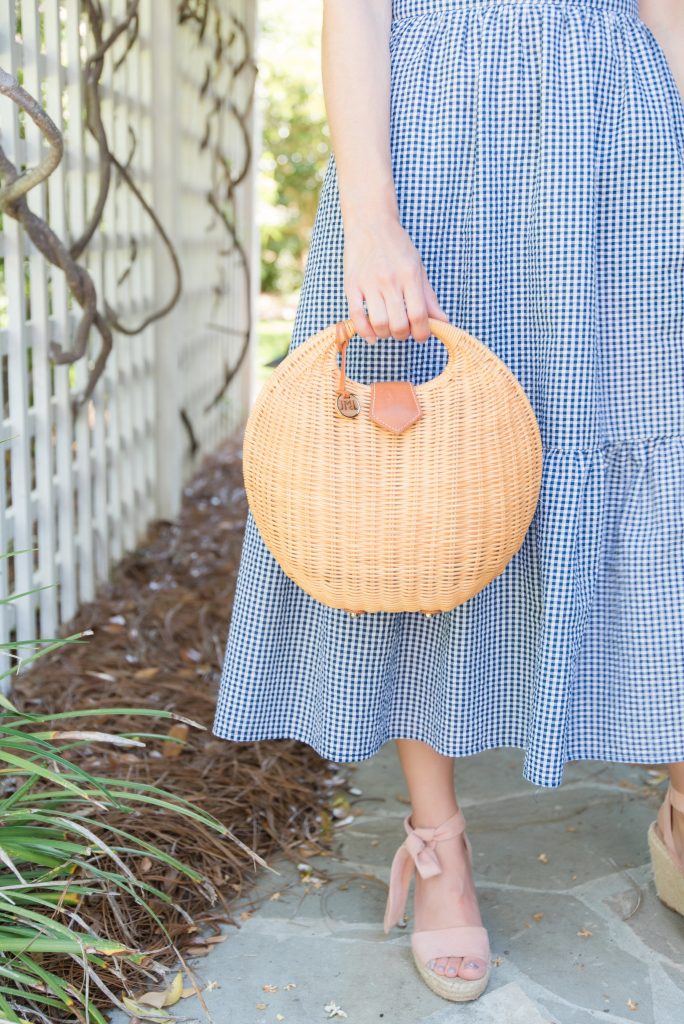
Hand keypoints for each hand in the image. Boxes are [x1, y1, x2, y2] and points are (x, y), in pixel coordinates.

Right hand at [343, 214, 447, 344]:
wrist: (370, 223)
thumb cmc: (397, 247)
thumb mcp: (418, 267)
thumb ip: (429, 297)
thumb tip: (443, 321)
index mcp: (410, 275)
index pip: (419, 315)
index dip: (423, 333)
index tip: (422, 335)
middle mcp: (390, 280)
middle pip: (399, 324)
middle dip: (404, 335)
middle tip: (404, 330)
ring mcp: (369, 283)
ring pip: (379, 323)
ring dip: (386, 334)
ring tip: (388, 328)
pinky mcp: (351, 285)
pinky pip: (357, 316)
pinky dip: (365, 332)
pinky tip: (373, 337)